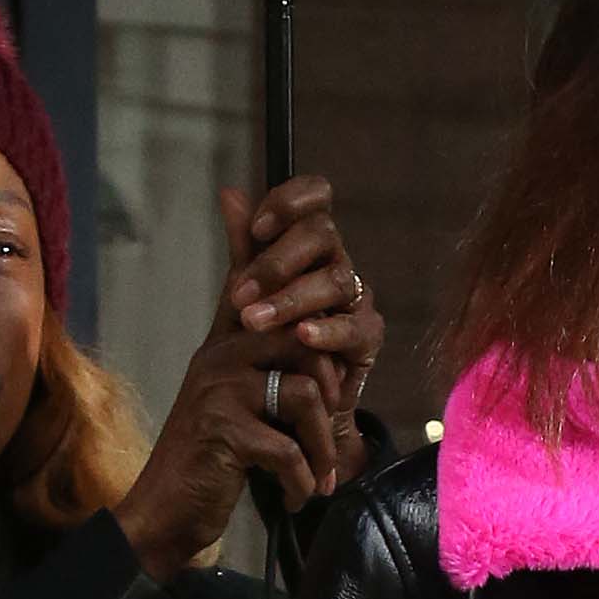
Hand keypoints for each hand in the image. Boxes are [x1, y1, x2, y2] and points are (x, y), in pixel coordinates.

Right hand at [111, 177, 384, 581]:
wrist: (164, 512)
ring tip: (320, 477)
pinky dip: (301, 482)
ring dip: (322, 447)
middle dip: (332, 396)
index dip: (314, 317)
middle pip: (305, 344)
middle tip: (332, 437)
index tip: (336, 366)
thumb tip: (323, 349)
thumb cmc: (210, 462)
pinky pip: (289, 450)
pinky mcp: (224, 432)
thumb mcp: (236, 405)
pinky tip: (295, 498)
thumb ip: (268, 372)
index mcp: (224, 345)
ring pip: (305, 396)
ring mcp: (219, 392)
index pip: (273, 301)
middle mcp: (219, 358)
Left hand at [223, 176, 383, 484]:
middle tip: (240, 294)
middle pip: (322, 234)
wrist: (287, 406)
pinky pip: (354, 327)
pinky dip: (326, 331)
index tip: (257, 229)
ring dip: (290, 299)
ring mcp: (356, 299)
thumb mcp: (247, 295)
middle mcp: (336, 262)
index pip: (316, 197)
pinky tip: (301, 336)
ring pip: (334, 280)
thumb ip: (243, 248)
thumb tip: (229, 192)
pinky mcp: (368, 337)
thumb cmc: (267, 344)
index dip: (290, 202)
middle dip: (277, 262)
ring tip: (254, 322)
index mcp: (308, 243)